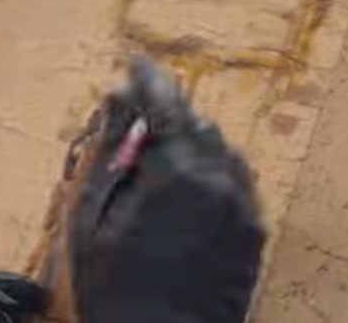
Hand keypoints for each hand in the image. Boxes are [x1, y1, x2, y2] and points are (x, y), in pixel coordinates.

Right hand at [70, 56, 265, 322]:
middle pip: (195, 121)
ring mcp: (243, 205)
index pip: (163, 105)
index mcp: (174, 174)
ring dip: (190, 135)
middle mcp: (218, 180)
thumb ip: (110, 153)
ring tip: (161, 149)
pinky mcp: (254, 227)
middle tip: (139, 114)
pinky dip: (212, 163)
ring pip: (220, 145)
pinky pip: (236, 175)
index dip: (147, 78)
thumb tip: (116, 98)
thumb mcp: (93, 218)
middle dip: (167, 110)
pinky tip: (190, 178)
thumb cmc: (115, 287)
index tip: (134, 61)